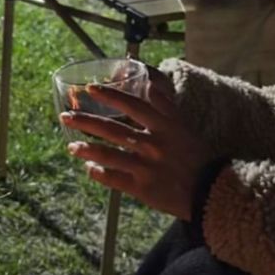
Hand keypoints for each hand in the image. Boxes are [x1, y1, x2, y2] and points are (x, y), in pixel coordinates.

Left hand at [61, 71, 211, 220]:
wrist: (209, 190)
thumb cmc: (194, 155)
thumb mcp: (183, 126)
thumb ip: (165, 105)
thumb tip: (149, 83)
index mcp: (165, 126)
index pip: (132, 105)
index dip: (109, 95)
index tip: (90, 88)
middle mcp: (154, 144)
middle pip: (113, 129)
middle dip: (85, 122)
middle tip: (65, 117)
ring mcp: (147, 167)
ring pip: (109, 155)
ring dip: (87, 149)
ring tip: (71, 146)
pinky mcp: (143, 189)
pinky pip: (115, 179)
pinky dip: (99, 174)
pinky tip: (89, 168)